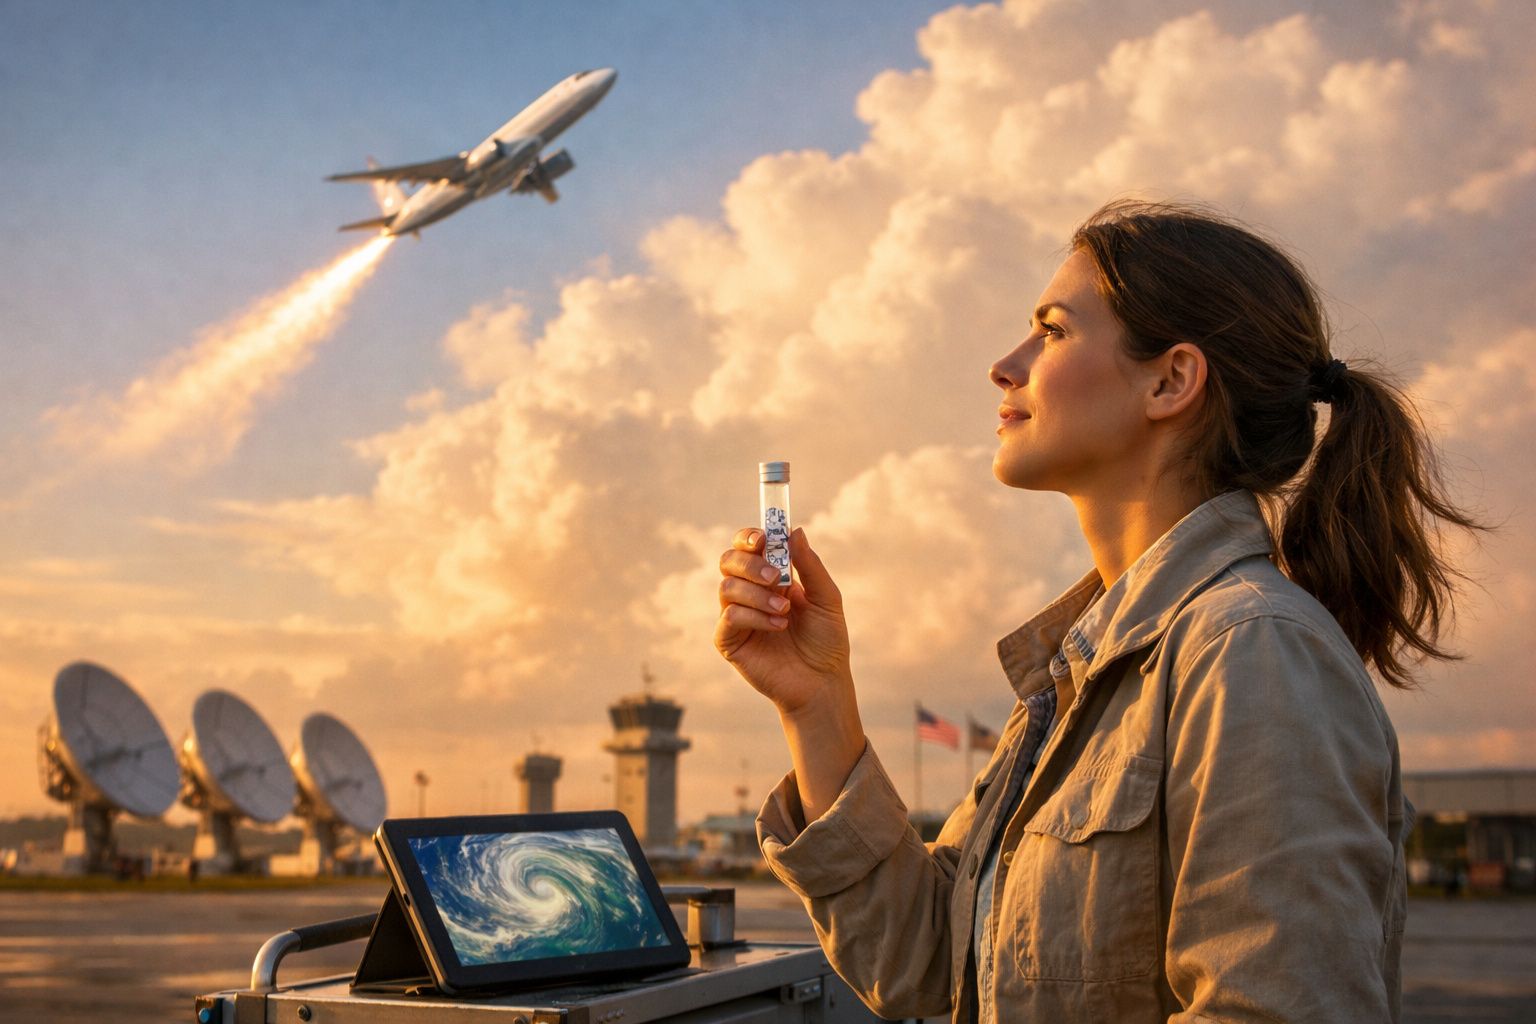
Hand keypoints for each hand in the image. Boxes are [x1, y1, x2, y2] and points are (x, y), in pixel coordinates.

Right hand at [714, 527, 852, 716]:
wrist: (822, 682)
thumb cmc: (826, 641)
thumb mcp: (826, 598)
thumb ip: (810, 565)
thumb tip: (794, 530)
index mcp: (771, 577)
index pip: (747, 546)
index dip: (749, 537)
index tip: (763, 538)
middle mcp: (749, 592)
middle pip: (729, 561)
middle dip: (751, 564)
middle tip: (777, 579)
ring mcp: (737, 616)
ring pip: (727, 588)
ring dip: (758, 595)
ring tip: (784, 612)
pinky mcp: (729, 641)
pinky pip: (729, 617)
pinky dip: (754, 617)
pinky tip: (778, 627)